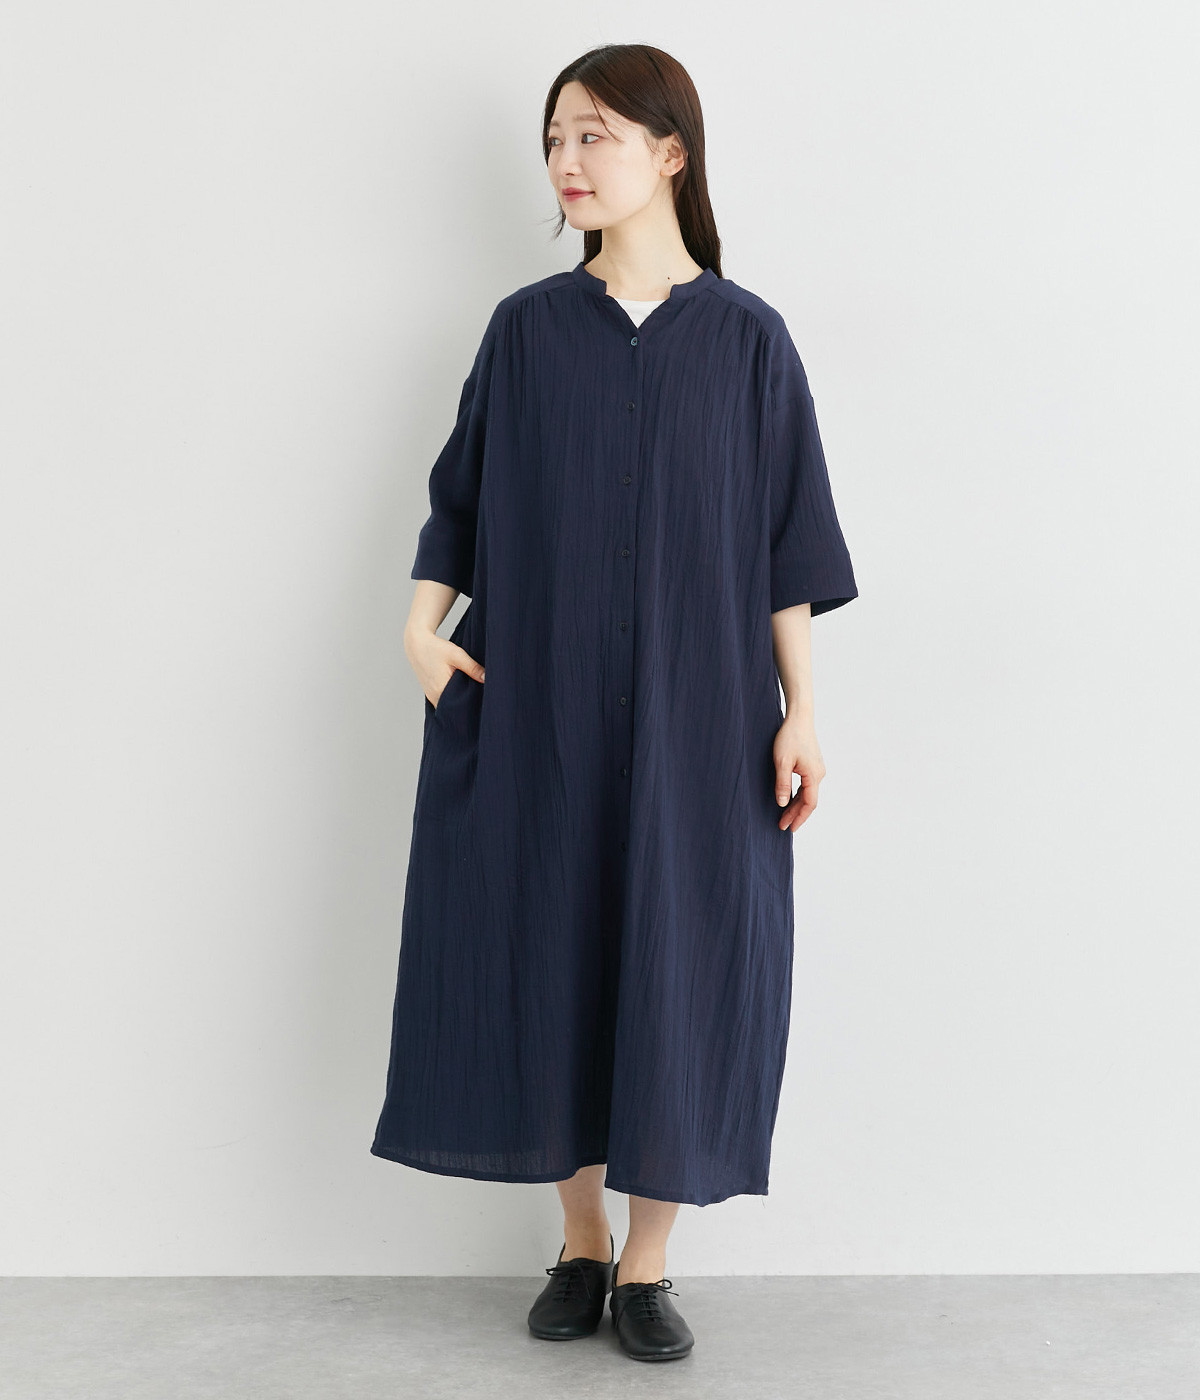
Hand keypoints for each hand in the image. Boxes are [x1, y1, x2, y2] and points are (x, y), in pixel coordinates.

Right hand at [404, 626, 484, 709]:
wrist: (417, 644)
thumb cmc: (436, 648)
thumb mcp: (457, 655)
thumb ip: (473, 668)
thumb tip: (487, 679)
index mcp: (440, 690)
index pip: (459, 707)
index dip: (471, 705)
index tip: (482, 700)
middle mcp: (434, 697)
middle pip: (455, 708)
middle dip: (467, 704)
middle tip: (479, 696)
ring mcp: (431, 697)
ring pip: (449, 705)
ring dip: (459, 700)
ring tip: (471, 693)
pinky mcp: (430, 693)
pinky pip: (444, 700)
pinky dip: (452, 697)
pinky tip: (460, 689)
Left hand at [773, 714, 825, 830]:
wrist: (799, 718)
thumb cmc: (790, 737)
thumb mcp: (781, 762)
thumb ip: (782, 784)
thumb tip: (782, 804)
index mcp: (813, 775)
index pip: (809, 804)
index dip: (799, 818)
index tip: (788, 828)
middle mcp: (819, 774)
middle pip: (808, 800)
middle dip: (795, 814)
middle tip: (782, 825)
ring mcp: (817, 769)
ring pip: (808, 793)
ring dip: (796, 805)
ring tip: (784, 816)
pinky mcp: (813, 765)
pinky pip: (807, 785)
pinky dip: (798, 795)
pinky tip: (789, 800)